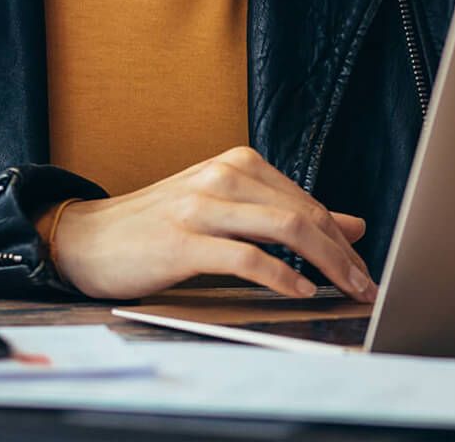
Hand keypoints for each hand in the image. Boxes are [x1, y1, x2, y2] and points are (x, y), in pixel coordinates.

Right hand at [46, 146, 377, 301]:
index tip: (364, 269)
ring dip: (326, 264)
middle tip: (365, 285)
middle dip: (343, 254)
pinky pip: (246, 257)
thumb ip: (284, 213)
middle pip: (304, 214)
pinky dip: (281, 276)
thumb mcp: (226, 210)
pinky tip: (299, 291)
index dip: (342, 239)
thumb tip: (351, 225)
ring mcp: (202, 205)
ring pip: (285, 229)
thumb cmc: (159, 227)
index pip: (307, 201)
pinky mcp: (183, 241)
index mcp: (237, 164)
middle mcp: (223, 175)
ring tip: (344, 290)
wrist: (88, 238)